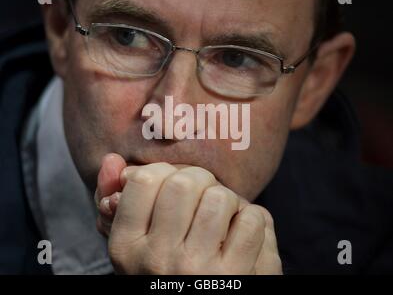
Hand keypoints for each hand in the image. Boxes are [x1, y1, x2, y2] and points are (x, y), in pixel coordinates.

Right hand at [95, 154, 281, 274]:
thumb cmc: (168, 268)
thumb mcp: (135, 240)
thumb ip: (119, 197)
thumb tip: (112, 159)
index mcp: (127, 247)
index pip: (145, 180)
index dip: (166, 173)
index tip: (175, 187)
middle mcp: (158, 260)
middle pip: (185, 183)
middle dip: (200, 181)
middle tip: (202, 197)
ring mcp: (197, 270)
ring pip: (220, 197)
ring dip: (228, 201)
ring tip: (222, 218)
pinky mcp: (235, 277)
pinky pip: (251, 219)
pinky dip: (253, 219)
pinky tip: (242, 235)